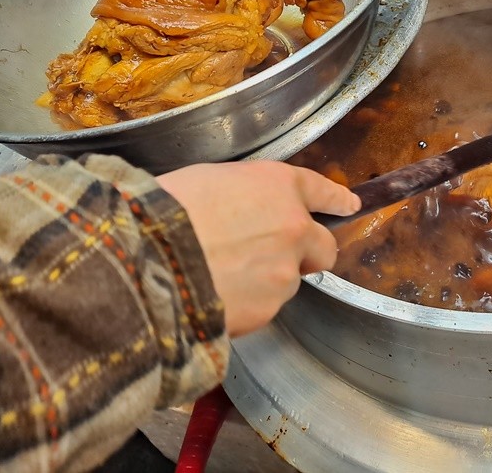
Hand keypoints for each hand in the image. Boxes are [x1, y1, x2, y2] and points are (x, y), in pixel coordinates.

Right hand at [157, 161, 359, 335]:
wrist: (142, 261)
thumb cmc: (162, 211)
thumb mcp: (205, 180)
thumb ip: (240, 196)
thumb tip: (240, 210)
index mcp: (279, 187)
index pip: (322, 191)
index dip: (336, 200)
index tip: (350, 205)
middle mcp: (294, 228)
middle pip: (325, 248)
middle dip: (309, 254)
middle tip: (277, 258)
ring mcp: (284, 273)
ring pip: (287, 282)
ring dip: (265, 282)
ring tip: (218, 277)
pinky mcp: (267, 310)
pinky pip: (262, 309)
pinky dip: (245, 306)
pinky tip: (212, 297)